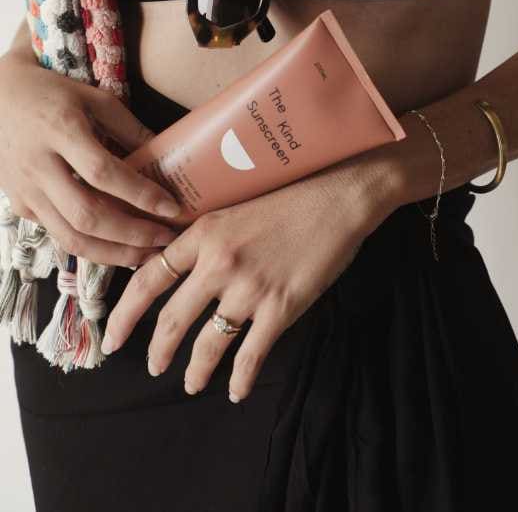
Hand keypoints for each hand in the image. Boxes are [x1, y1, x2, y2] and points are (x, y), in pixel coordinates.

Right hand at [0, 49, 180, 266]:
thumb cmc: (51, 93)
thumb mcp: (93, 97)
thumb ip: (129, 127)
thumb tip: (168, 155)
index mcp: (60, 130)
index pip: (103, 173)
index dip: (140, 194)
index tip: (171, 207)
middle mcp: (39, 166)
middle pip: (87, 215)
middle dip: (132, 235)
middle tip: (166, 240)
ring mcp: (26, 191)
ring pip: (71, 238)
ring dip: (113, 254)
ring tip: (147, 255)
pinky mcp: (20, 206)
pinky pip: (59, 235)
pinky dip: (91, 247)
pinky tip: (118, 248)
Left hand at [101, 155, 398, 400]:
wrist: (338, 197)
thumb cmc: (290, 193)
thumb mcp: (235, 205)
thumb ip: (206, 236)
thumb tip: (178, 263)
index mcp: (203, 234)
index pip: (149, 279)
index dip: (124, 313)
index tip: (112, 335)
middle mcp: (218, 263)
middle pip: (172, 320)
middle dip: (158, 351)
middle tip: (153, 366)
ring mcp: (249, 288)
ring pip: (207, 344)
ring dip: (195, 371)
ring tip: (191, 384)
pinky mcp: (281, 307)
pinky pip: (251, 355)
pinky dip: (240, 379)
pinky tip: (236, 390)